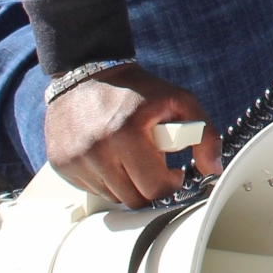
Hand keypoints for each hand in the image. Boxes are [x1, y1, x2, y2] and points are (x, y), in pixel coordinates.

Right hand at [45, 65, 222, 207]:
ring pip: (113, 197)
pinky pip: (92, 189)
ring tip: (132, 157)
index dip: (171, 182)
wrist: (86, 73)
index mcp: (125, 133)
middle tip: (154, 164)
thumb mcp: (178, 100)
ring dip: (128, 184)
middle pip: (134, 199)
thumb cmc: (134, 88)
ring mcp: (75, 159)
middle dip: (150, 186)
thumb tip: (212, 168)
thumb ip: (204, 133)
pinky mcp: (61, 164)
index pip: (154, 187)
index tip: (174, 171)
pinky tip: (112, 157)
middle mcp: (95, 150)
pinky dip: (106, 180)